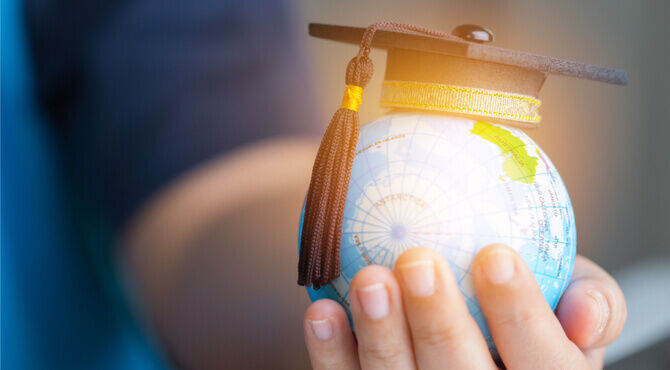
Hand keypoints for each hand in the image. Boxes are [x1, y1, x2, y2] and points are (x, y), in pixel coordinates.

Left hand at [303, 245, 625, 368]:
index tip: (495, 254)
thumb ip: (594, 305)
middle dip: (438, 322)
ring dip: (381, 336)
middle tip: (418, 261)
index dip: (521, 313)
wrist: (480, 348)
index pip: (544, 364)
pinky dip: (333, 355)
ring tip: (369, 280)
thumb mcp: (576, 313)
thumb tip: (584, 311)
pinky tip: (322, 313)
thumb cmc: (528, 325)